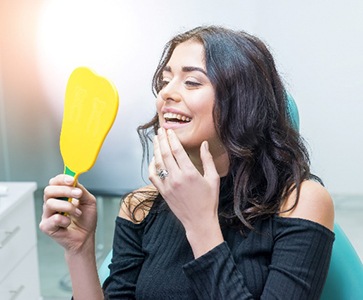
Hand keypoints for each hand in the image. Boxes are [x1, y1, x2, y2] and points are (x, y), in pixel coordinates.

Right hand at [39, 174, 96, 253]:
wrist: (86, 237)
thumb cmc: (86, 220)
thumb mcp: (89, 201)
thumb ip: (81, 190)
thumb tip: (75, 181)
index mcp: (60, 195)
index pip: (55, 182)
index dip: (62, 179)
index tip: (72, 180)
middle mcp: (52, 203)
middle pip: (49, 190)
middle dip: (65, 190)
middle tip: (78, 194)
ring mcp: (47, 215)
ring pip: (50, 203)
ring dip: (68, 207)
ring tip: (78, 212)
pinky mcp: (46, 226)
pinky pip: (53, 219)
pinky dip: (65, 220)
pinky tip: (69, 223)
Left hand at [149, 128, 222, 256]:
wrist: (199, 221)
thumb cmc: (209, 200)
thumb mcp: (213, 179)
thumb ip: (207, 160)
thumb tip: (204, 144)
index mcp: (190, 173)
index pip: (177, 150)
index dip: (172, 138)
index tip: (169, 131)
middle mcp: (176, 177)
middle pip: (165, 154)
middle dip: (162, 140)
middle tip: (160, 130)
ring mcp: (168, 185)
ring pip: (158, 163)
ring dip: (156, 150)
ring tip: (156, 140)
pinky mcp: (163, 192)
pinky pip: (153, 176)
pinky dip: (152, 166)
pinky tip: (153, 159)